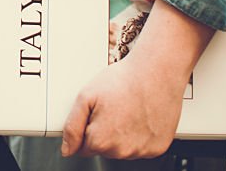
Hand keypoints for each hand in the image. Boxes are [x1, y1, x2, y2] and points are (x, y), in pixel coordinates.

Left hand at [60, 53, 184, 158]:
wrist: (156, 72)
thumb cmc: (123, 80)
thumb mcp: (85, 97)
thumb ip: (72, 126)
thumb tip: (67, 149)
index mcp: (100, 141)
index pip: (83, 148)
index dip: (87, 128)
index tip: (96, 113)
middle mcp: (122, 152)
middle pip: (103, 149)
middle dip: (103, 131)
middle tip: (112, 108)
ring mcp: (142, 151)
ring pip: (122, 149)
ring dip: (121, 134)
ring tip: (127, 109)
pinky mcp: (158, 148)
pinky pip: (141, 147)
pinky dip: (139, 135)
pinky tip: (140, 116)